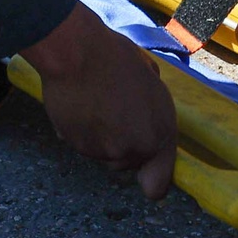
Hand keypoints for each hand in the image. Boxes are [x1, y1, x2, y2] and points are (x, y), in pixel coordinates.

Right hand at [22, 2, 176, 199]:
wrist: (78, 54)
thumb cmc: (116, 58)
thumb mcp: (151, 78)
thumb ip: (154, 108)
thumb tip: (146, 113)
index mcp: (160, 132)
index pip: (158, 183)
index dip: (152, 178)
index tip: (145, 170)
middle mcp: (134, 149)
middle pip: (128, 162)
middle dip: (123, 143)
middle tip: (115, 111)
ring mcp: (104, 151)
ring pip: (104, 153)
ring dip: (101, 137)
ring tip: (96, 103)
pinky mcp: (77, 146)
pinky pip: (82, 143)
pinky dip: (81, 131)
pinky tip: (81, 105)